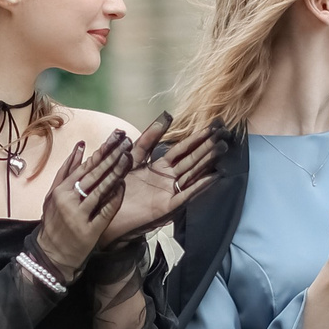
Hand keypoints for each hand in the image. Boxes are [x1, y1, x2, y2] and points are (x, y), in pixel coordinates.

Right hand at [30, 133, 140, 281]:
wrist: (51, 255)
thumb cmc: (54, 223)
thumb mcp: (54, 195)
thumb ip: (67, 170)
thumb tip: (80, 146)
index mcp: (61, 190)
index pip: (85, 165)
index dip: (102, 150)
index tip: (116, 138)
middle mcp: (68, 200)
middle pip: (93, 174)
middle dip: (111, 156)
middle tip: (126, 142)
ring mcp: (79, 216)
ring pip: (100, 190)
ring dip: (115, 173)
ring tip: (128, 158)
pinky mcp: (89, 231)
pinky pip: (104, 211)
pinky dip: (114, 198)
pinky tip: (122, 186)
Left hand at [101, 114, 217, 242]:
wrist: (105, 211)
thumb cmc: (116, 187)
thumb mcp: (131, 158)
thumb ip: (147, 140)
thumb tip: (163, 118)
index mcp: (159, 167)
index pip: (182, 149)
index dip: (196, 137)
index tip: (212, 126)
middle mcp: (167, 178)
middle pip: (190, 159)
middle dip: (206, 146)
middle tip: (224, 133)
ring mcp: (168, 192)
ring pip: (191, 173)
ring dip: (207, 161)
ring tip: (222, 148)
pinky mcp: (166, 207)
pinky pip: (186, 194)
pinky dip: (199, 186)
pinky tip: (213, 176)